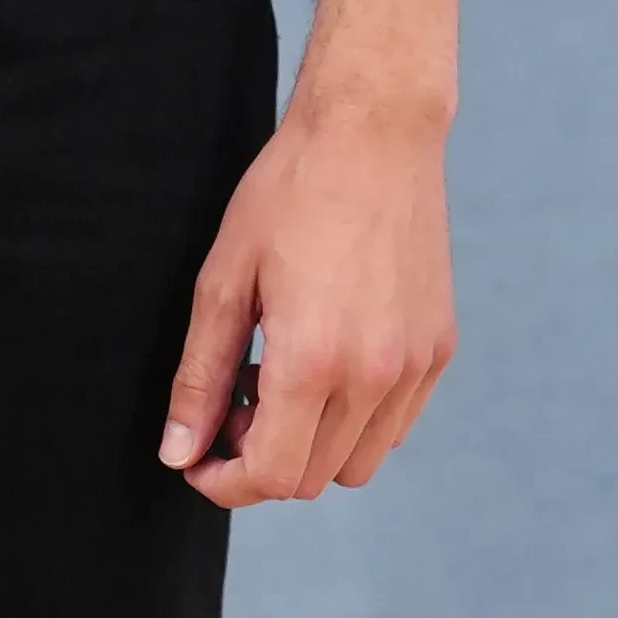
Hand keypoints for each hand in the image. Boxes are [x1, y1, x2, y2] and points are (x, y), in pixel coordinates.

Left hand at [158, 0, 470, 507]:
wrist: (374, 133)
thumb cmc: (289, 194)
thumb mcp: (223, 282)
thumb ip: (200, 378)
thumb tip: (178, 452)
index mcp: (313, 361)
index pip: (271, 476)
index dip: (224, 484)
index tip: (198, 459)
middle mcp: (375, 375)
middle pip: (311, 478)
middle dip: (259, 462)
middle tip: (231, 404)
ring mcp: (415, 366)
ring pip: (357, 463)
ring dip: (309, 445)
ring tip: (277, 379)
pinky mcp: (439, 349)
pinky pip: (393, 425)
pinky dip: (353, 421)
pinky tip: (324, 363)